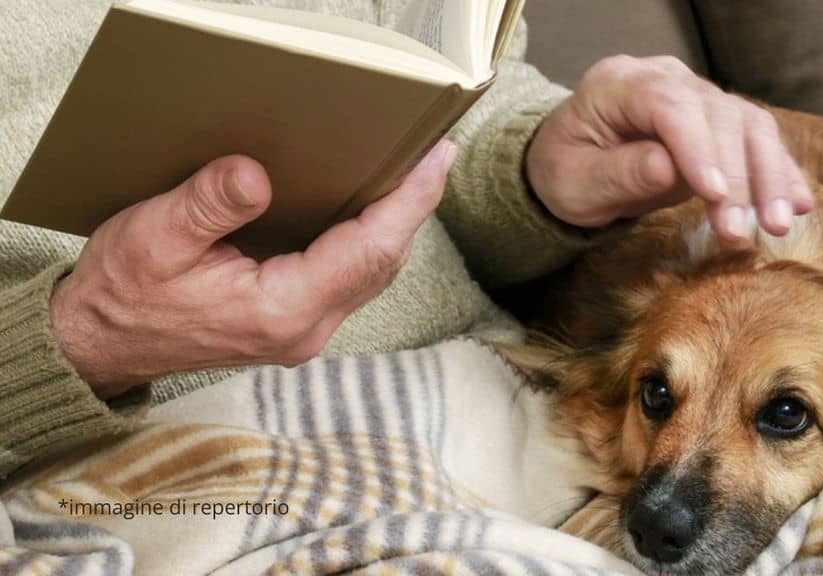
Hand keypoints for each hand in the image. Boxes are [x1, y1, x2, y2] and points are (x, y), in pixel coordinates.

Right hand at [51, 140, 456, 398]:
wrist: (102, 345)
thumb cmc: (125, 295)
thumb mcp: (154, 238)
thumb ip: (210, 206)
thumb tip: (256, 173)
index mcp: (280, 310)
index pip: (367, 251)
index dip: (408, 203)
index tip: (435, 161)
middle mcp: (306, 328)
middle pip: (382, 263)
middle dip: (413, 207)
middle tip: (434, 154)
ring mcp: (305, 331)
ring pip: (372, 273)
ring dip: (396, 225)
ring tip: (414, 173)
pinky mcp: (297, 323)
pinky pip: (351, 279)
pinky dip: (369, 241)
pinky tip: (370, 209)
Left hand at [526, 55, 813, 240]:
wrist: (573, 164)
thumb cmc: (566, 171)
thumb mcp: (574, 183)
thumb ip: (618, 173)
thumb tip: (667, 168)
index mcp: (618, 83)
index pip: (668, 106)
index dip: (697, 148)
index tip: (714, 194)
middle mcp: (665, 79)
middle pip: (718, 115)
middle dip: (737, 175)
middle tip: (742, 231)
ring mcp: (696, 96)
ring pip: (748, 124)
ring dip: (769, 176)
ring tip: (777, 225)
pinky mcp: (718, 122)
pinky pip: (758, 140)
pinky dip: (780, 173)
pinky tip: (797, 206)